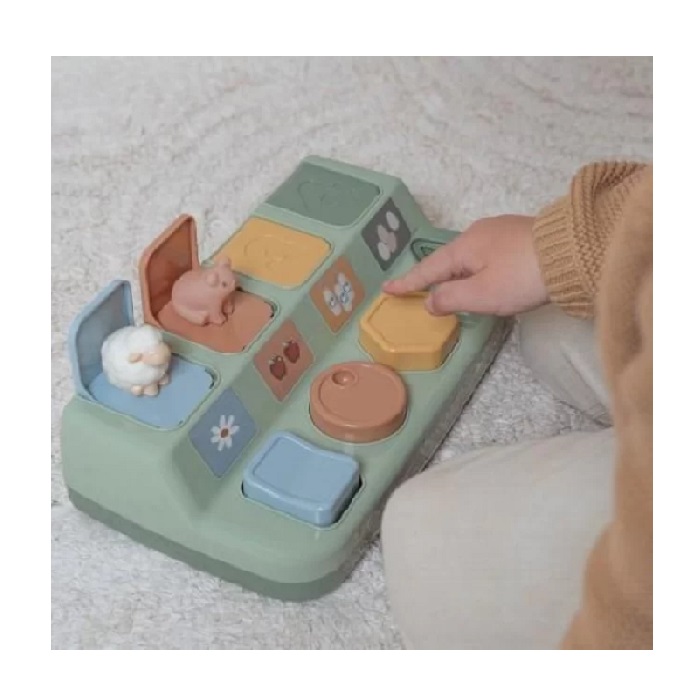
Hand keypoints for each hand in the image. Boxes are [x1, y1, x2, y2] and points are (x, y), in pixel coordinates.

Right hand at [382, 215, 547, 315]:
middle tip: (422, 291)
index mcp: (464, 247)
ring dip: (460, 273)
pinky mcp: (520, 235)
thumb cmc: (521, 276)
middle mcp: (478, 233)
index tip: (387, 288)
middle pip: (449, 260)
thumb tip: (431, 301)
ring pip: (470, 256)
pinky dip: (479, 268)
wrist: (574, 252)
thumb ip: (450, 298)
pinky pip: (488, 253)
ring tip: (458, 289)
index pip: (428, 269)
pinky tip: (489, 276)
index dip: (408, 282)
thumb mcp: (481, 294)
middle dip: (436, 276)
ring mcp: (501, 230)